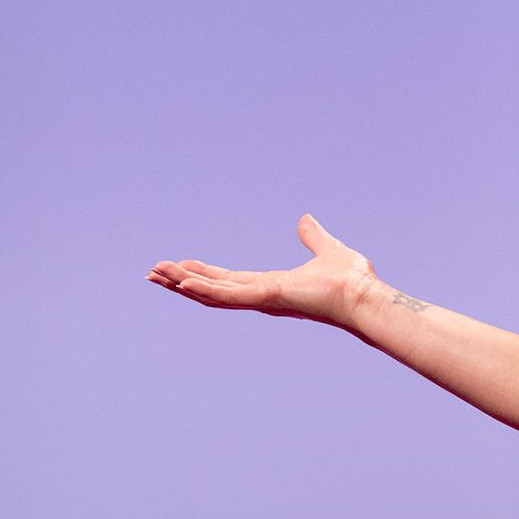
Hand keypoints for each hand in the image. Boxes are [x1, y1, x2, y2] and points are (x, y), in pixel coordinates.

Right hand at [148, 213, 375, 329]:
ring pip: (214, 293)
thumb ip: (313, 236)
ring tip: (156, 275)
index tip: (180, 266)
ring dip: (184, 284)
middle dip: (182, 281)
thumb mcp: (327, 249)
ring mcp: (262, 299)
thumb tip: (305, 219)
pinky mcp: (268, 298)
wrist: (365, 296)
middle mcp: (262, 296)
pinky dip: (206, 290)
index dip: (203, 274)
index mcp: (272, 285)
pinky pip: (230, 295)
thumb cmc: (352, 281)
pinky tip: (183, 282)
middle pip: (213, 288)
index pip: (228, 280)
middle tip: (153, 273)